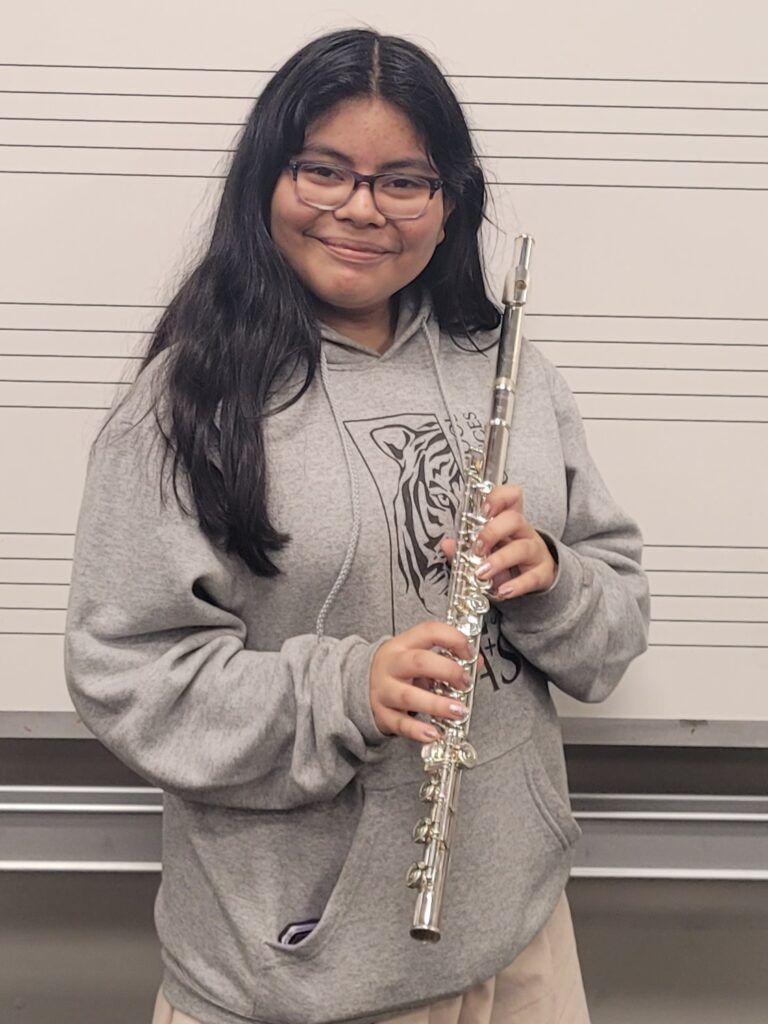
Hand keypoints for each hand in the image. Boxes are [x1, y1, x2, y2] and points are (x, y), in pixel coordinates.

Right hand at [370, 621, 474, 742]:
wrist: (360, 683)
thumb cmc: (398, 669)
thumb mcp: (417, 655)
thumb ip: (446, 657)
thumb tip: (477, 663)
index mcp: (403, 644)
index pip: (429, 631)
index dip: (453, 639)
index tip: (469, 653)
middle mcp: (392, 664)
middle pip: (419, 662)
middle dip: (448, 671)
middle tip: (465, 682)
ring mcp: (384, 690)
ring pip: (409, 696)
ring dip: (437, 704)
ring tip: (459, 711)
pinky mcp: (382, 713)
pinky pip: (400, 724)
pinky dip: (418, 731)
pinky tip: (435, 733)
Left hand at [439, 484, 556, 598]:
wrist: (534, 577)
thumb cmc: (506, 558)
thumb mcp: (486, 551)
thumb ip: (464, 548)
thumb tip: (446, 545)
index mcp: (509, 520)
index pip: (511, 496)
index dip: (498, 498)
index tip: (483, 509)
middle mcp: (523, 532)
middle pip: (514, 520)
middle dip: (492, 532)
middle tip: (477, 548)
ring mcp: (535, 552)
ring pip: (522, 548)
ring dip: (500, 560)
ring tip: (482, 573)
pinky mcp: (541, 573)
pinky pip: (532, 577)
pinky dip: (517, 585)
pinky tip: (503, 591)